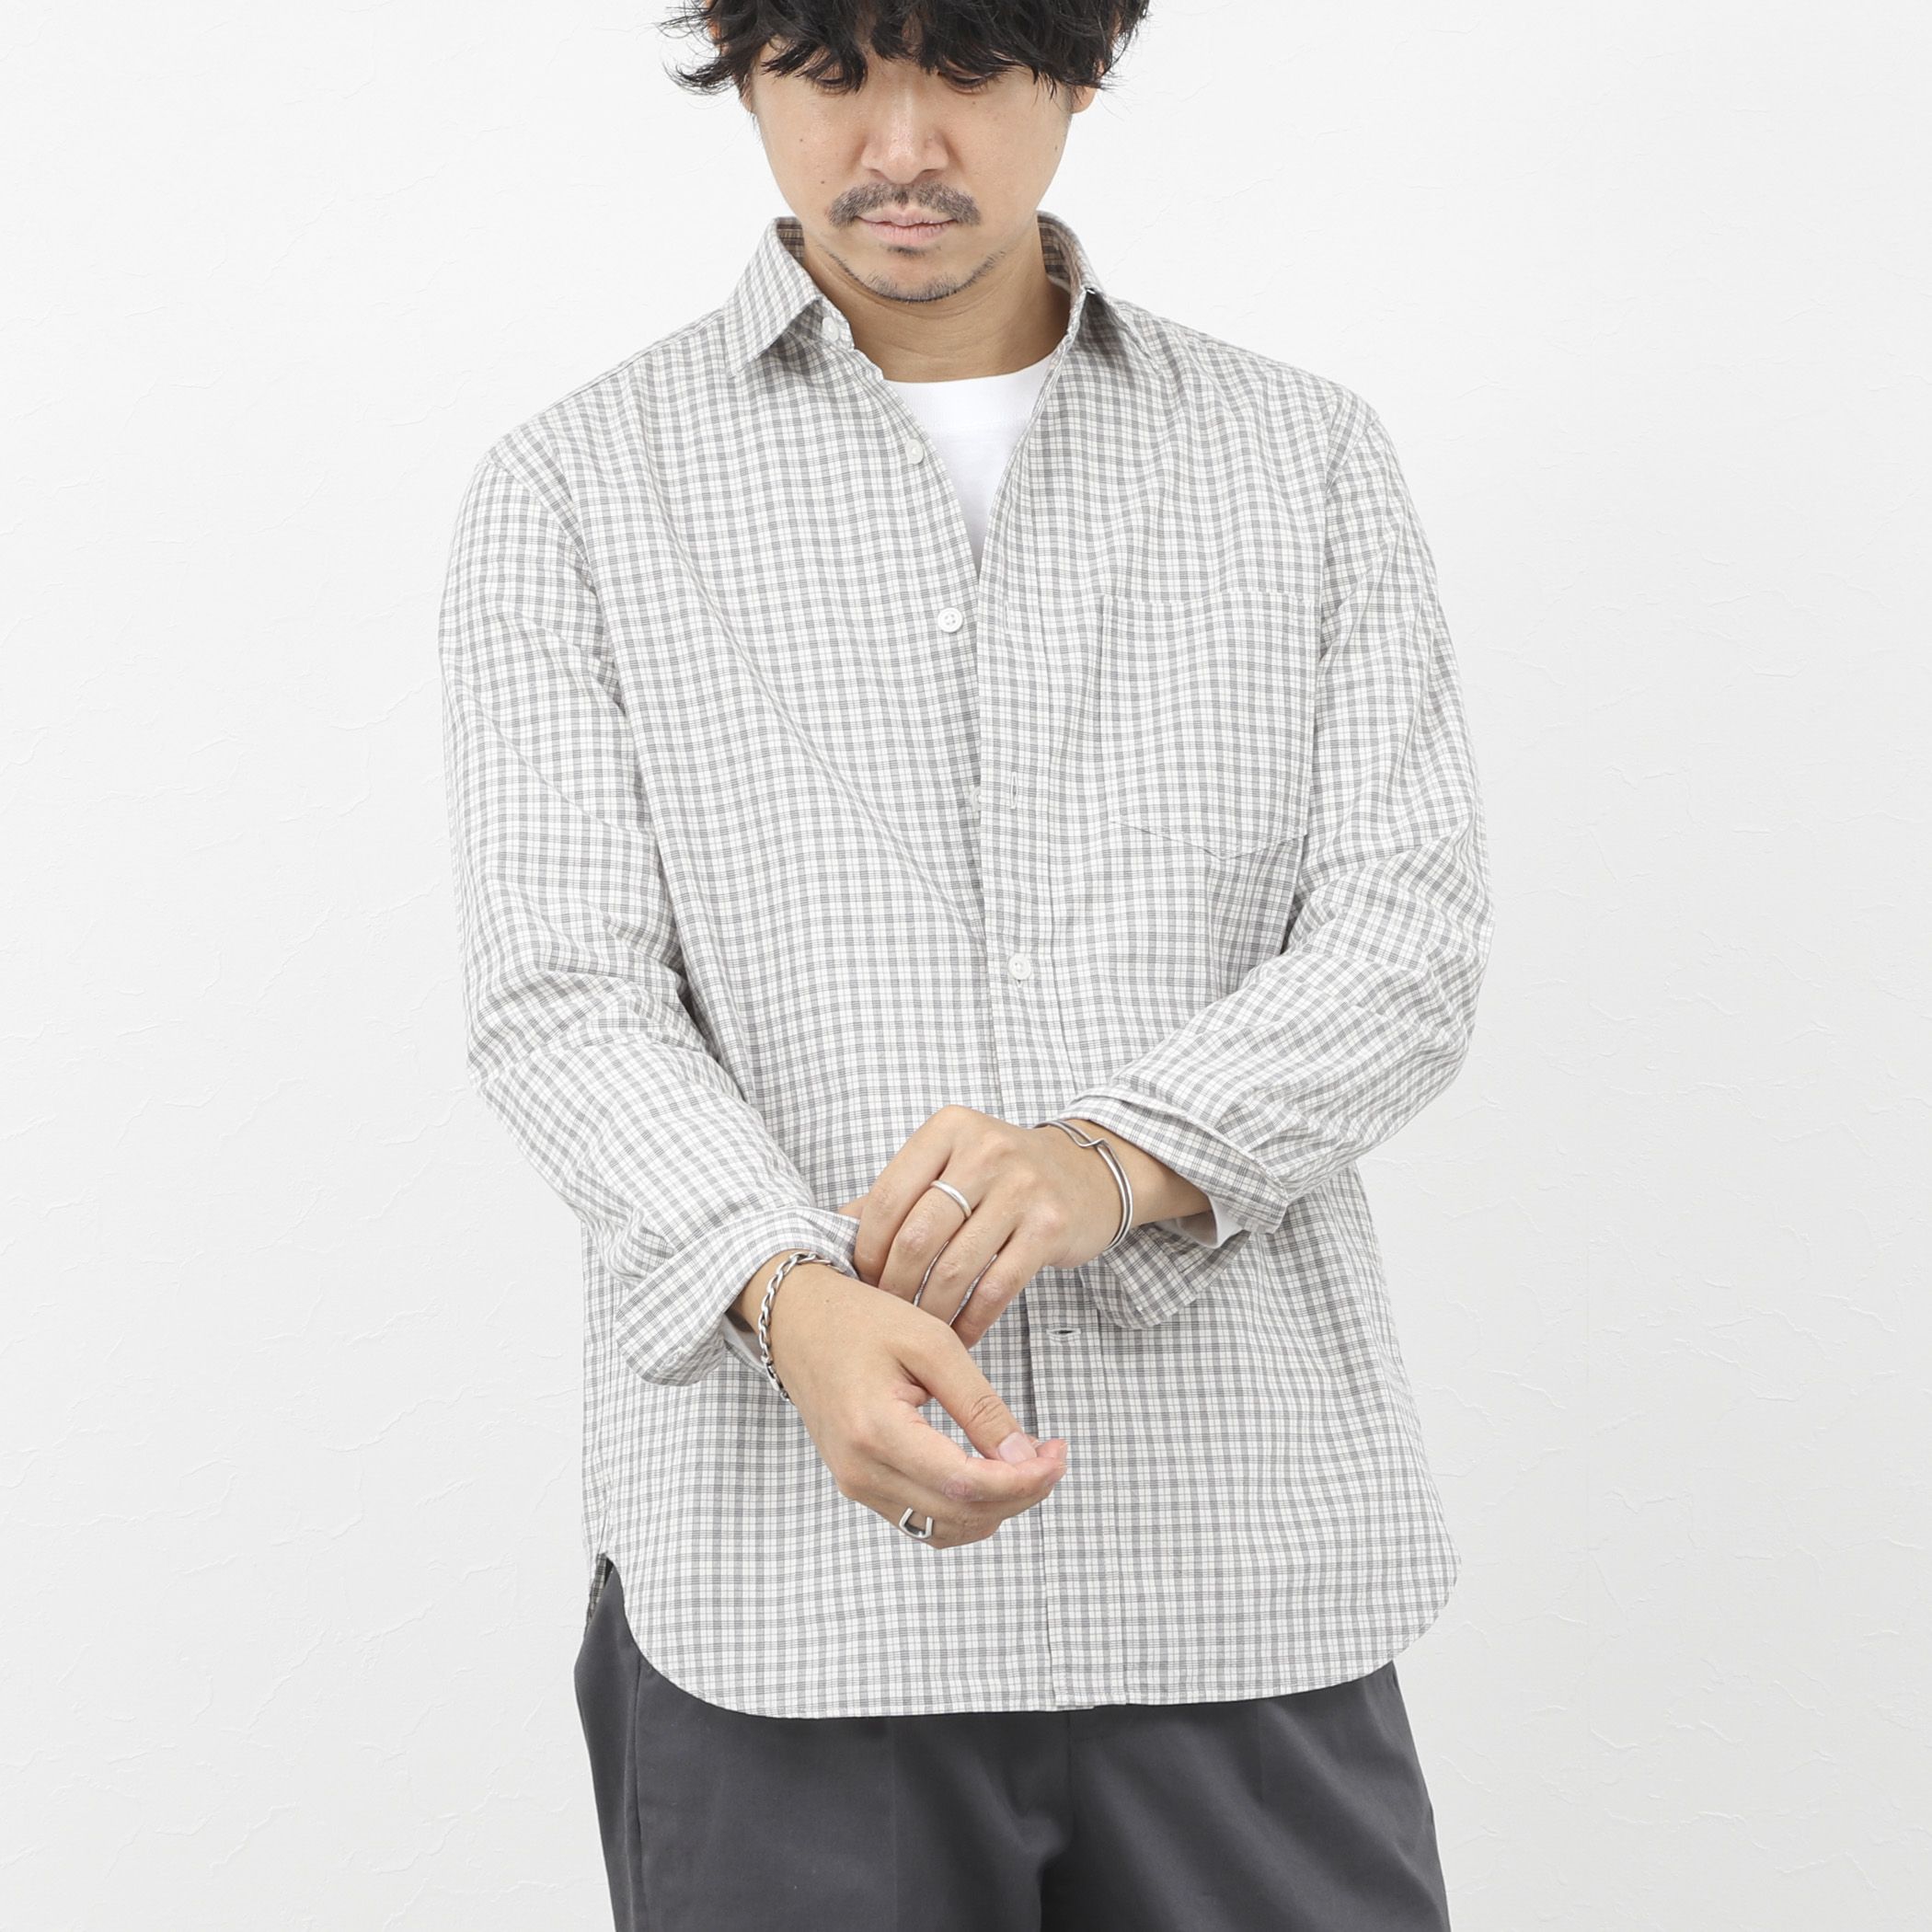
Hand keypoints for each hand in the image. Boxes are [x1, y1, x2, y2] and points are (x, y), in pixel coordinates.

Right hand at [763, 1261, 1067, 1548]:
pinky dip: (965, 1508)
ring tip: (1026, 1463)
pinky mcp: (860, 1485)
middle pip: (961, 1514)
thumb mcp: (931, 1343)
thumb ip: (980, 1404)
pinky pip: (923, 1519)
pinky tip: (989, 1473)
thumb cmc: (860, 1320)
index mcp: (876, 1431)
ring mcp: (857, 1485)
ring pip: (945, 1528)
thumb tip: (1025, 1456)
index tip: (1058, 1454)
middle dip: (1021, 1493)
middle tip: (1053, 1454)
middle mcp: (861, 1472)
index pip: (966, 1485)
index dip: (1024, 1481)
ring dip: (996, 1506)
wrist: (798, 1321)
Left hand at [834, 1105, 1125, 1346]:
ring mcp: (1023, 1188)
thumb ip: (899, 1193)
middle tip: (888, 1313)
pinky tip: (960, 1334)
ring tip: (921, 1330)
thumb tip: (834, 1230)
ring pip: (955, 1268)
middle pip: (918, 1236)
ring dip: (931, 1311)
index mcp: (949, 1129)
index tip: (863, 1279)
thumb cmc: (1002, 1175)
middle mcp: (986, 1151)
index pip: (888, 1196)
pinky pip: (996, 1288)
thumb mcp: (950, 1163)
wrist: (1087, 1173)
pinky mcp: (1051, 1227)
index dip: (867, 1248)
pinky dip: (971, 1320)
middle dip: (894, 1286)